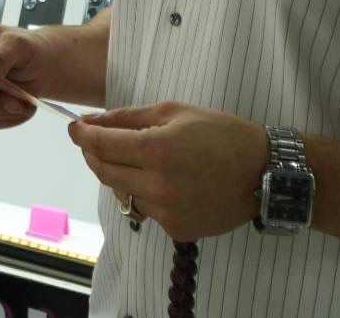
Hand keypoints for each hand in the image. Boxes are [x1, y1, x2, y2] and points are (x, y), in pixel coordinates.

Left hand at [68, 102, 268, 240]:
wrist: (264, 173)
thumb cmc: (221, 133)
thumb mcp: (173, 112)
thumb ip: (127, 117)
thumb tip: (90, 121)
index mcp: (155, 150)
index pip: (101, 144)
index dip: (82, 135)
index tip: (75, 127)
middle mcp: (156, 185)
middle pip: (104, 172)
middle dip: (93, 154)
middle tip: (94, 140)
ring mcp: (166, 212)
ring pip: (123, 192)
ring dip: (120, 174)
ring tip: (137, 158)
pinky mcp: (177, 229)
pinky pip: (146, 209)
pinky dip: (145, 193)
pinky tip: (163, 180)